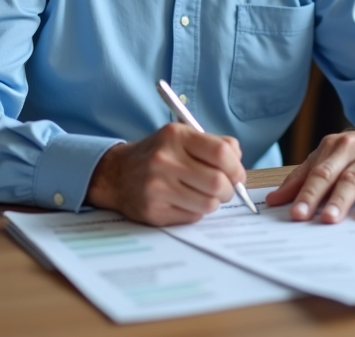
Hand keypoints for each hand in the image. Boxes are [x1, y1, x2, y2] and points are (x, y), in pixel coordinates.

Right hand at [85, 123, 246, 225]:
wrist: (116, 174)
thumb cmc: (157, 155)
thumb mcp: (181, 137)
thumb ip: (213, 143)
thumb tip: (238, 159)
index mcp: (175, 136)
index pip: (221, 153)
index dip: (236, 167)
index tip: (237, 175)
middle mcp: (164, 160)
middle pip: (218, 182)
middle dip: (228, 189)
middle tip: (224, 189)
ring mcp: (157, 187)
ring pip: (208, 204)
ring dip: (213, 202)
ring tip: (203, 195)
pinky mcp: (154, 211)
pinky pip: (192, 217)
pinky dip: (196, 212)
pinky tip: (185, 202)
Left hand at [265, 128, 354, 223]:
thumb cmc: (354, 154)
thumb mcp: (327, 159)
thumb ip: (301, 178)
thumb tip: (274, 200)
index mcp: (330, 146)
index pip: (312, 171)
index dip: (300, 192)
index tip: (291, 212)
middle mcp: (349, 149)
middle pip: (328, 174)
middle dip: (313, 195)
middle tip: (302, 215)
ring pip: (352, 179)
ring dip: (340, 200)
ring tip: (329, 218)